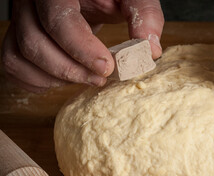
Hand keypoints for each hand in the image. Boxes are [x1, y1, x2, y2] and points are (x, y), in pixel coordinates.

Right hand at [1, 0, 163, 91]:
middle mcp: (31, 4)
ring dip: (53, 78)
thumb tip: (150, 50)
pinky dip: (37, 81)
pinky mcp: (20, 38)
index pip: (58, 19)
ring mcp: (21, 22)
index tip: (107, 67)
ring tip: (85, 78)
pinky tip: (64, 80)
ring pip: (19, 57)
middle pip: (33, 43)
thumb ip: (143, 15)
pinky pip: (15, 66)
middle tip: (101, 79)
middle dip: (70, 70)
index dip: (80, 48)